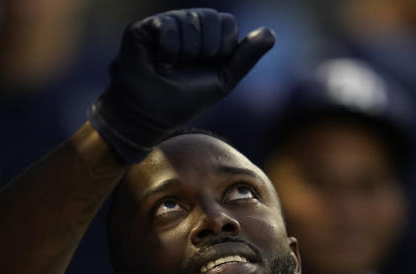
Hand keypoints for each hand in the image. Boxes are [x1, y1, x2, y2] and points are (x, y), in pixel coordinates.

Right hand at [89, 8, 274, 162]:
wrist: (151, 115)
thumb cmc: (185, 100)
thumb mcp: (223, 80)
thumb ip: (245, 57)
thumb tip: (270, 33)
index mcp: (207, 36)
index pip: (227, 23)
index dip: (222, 47)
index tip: (208, 66)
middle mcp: (187, 25)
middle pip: (211, 17)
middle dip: (205, 50)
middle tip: (186, 68)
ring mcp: (166, 23)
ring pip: (190, 20)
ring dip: (184, 54)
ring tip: (169, 67)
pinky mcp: (145, 27)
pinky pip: (169, 25)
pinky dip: (168, 50)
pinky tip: (158, 62)